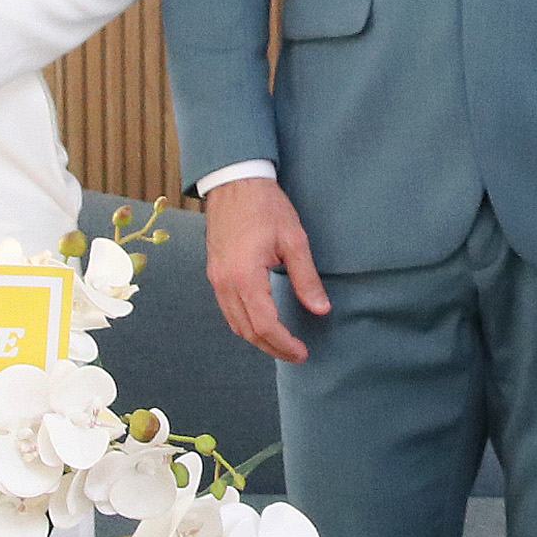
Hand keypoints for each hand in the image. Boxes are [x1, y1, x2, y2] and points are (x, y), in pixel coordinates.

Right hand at [204, 174, 328, 362]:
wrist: (235, 182)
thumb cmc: (266, 206)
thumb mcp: (294, 240)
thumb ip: (306, 278)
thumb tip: (322, 309)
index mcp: (245, 276)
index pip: (264, 324)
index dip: (284, 344)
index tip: (302, 352)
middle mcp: (225, 283)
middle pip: (247, 331)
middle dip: (272, 347)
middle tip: (297, 354)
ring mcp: (216, 279)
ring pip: (234, 324)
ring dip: (258, 338)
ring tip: (282, 343)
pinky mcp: (214, 274)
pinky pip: (228, 309)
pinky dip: (245, 323)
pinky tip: (263, 323)